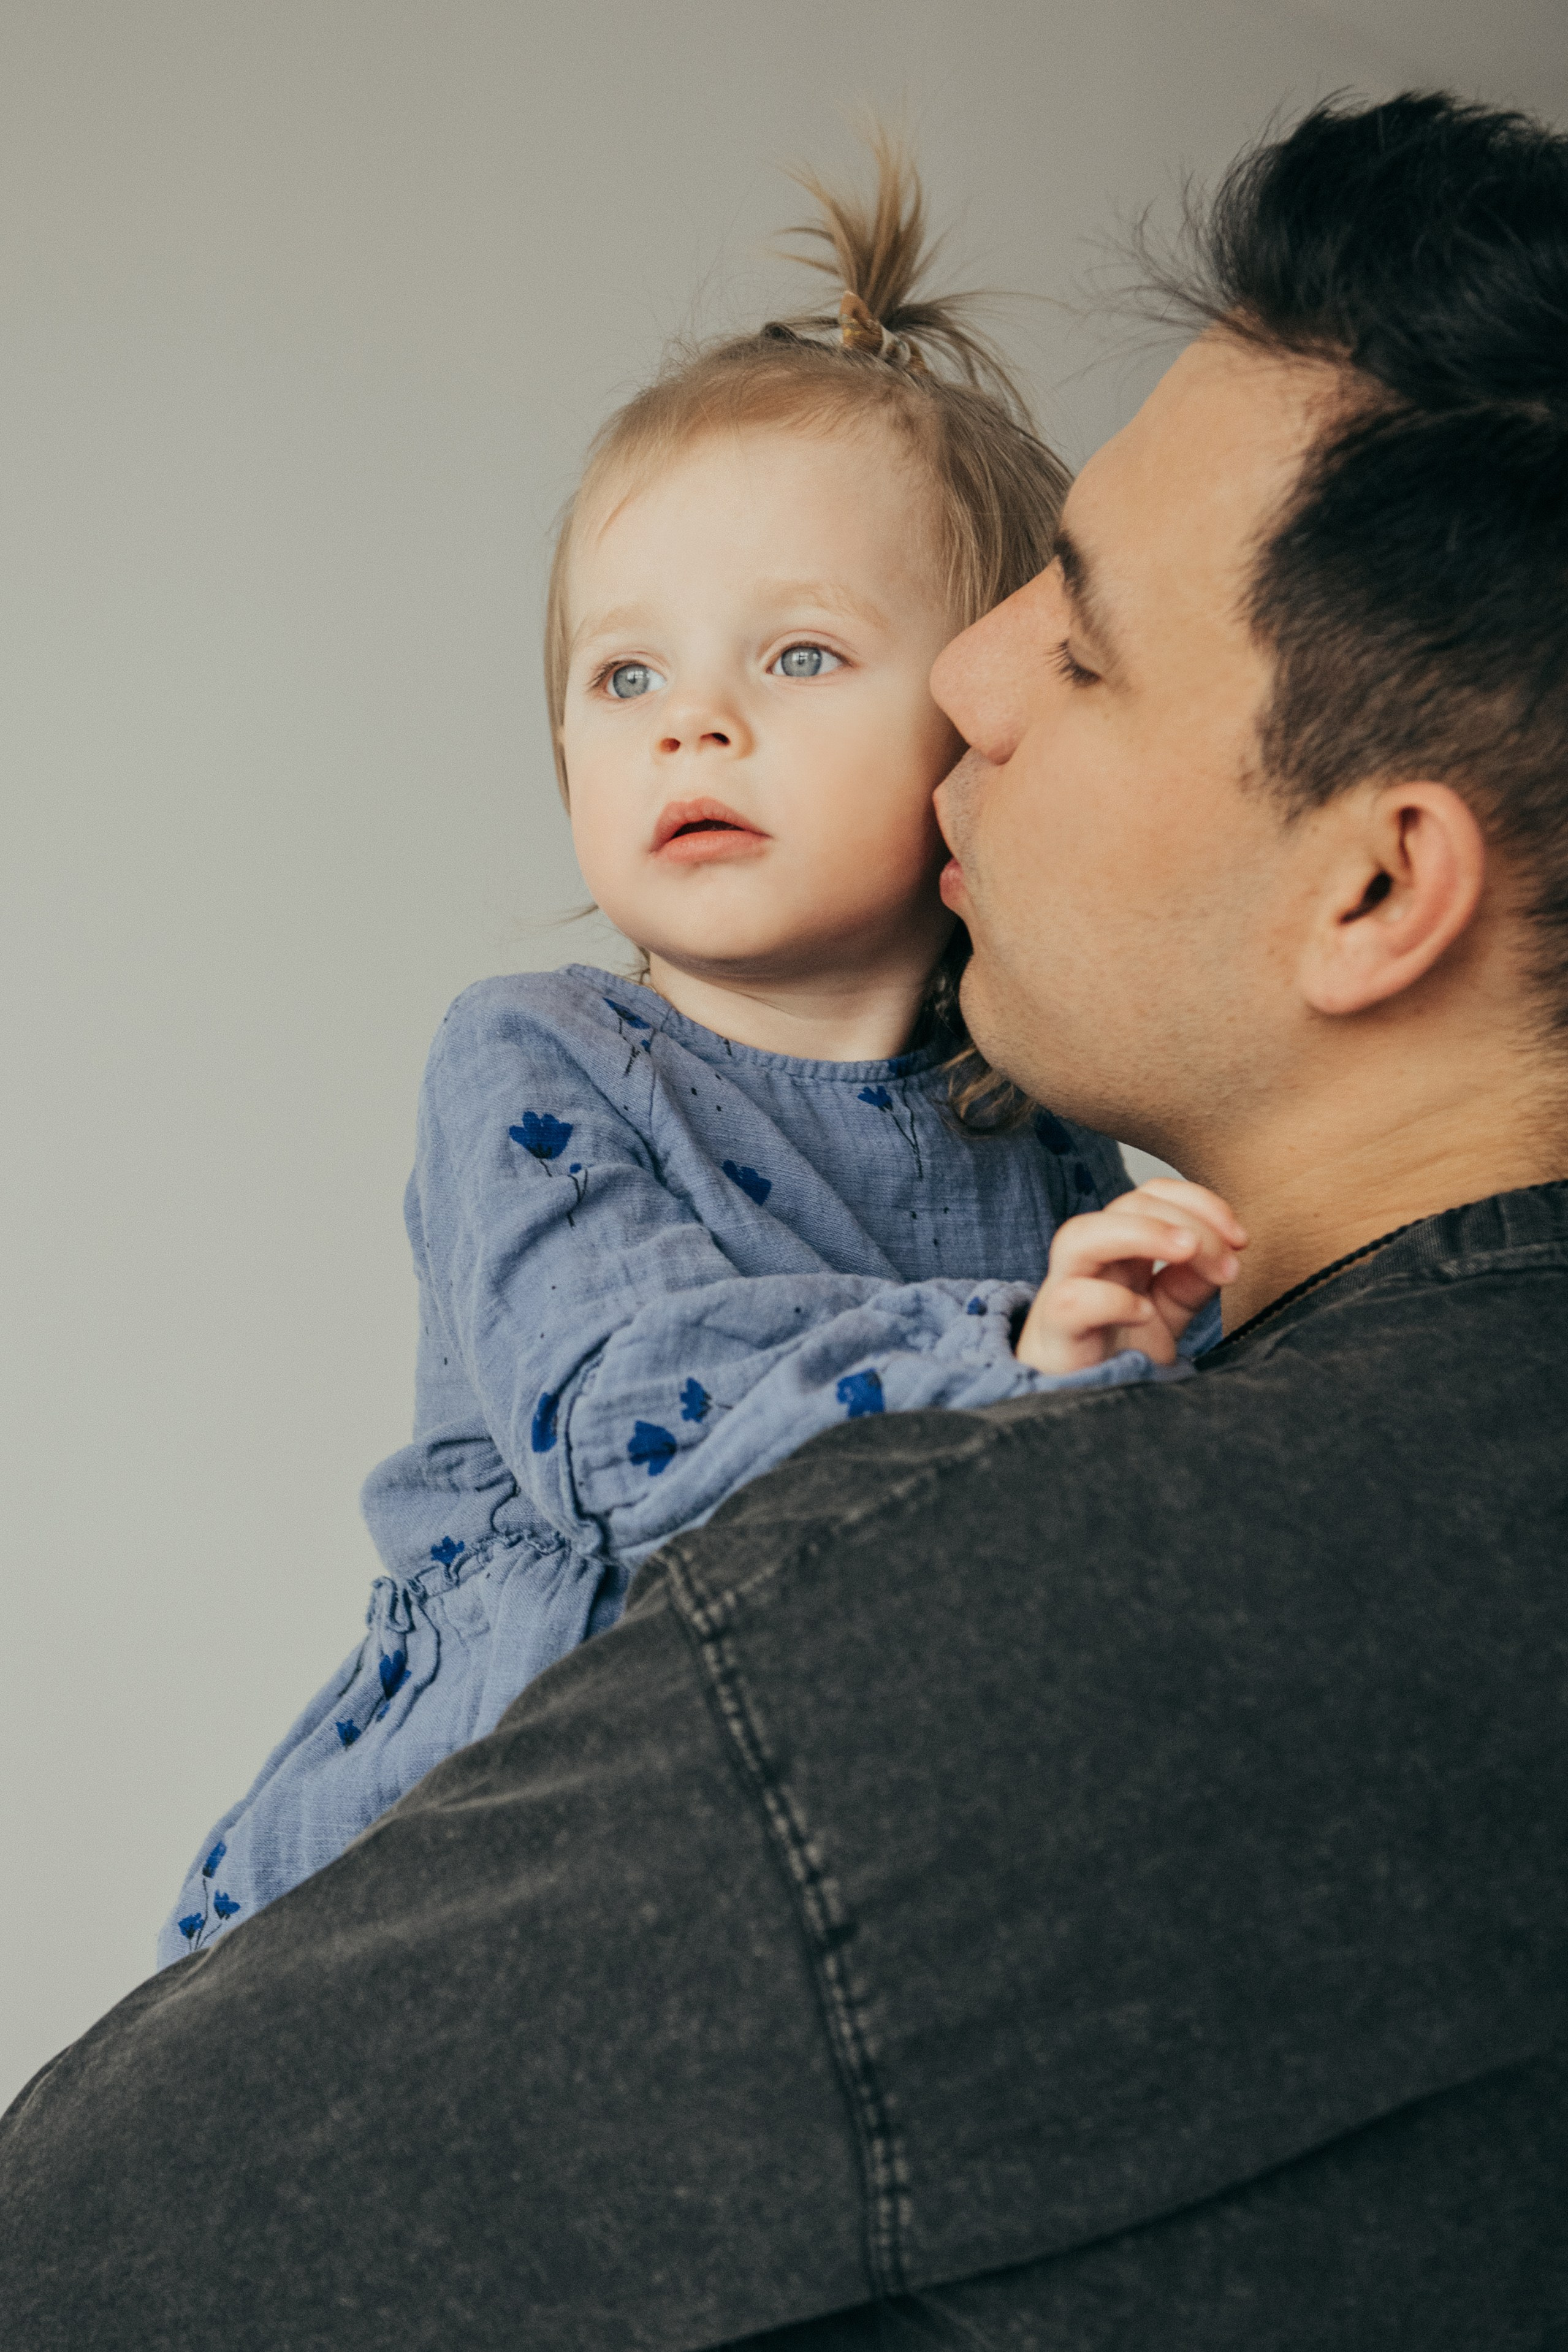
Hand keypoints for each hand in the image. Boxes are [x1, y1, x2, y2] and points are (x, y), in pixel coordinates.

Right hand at [1014, 1179, 1246, 1374]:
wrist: (1075, 1405)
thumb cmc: (1116, 1356)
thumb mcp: (1166, 1315)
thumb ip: (1191, 1284)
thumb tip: (1227, 1257)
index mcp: (1119, 1252)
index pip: (1151, 1196)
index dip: (1197, 1202)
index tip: (1240, 1239)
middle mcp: (1091, 1263)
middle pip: (1126, 1206)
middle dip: (1185, 1219)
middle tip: (1228, 1257)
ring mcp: (1065, 1293)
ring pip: (1081, 1236)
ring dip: (1142, 1232)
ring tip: (1188, 1250)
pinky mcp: (1054, 1335)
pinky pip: (1071, 1300)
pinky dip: (1111, 1300)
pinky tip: (1145, 1314)